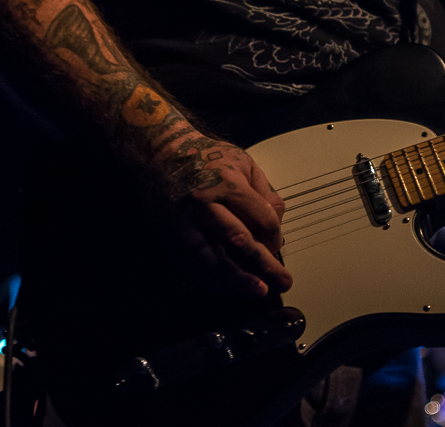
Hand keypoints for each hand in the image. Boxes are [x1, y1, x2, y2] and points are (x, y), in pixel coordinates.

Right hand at [153, 131, 292, 298]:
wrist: (161, 154)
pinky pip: (192, 266)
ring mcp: (184, 222)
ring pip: (213, 259)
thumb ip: (264, 192)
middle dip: (264, 265)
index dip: (275, 236)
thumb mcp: (243, 163)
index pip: (261, 217)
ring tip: (258, 290)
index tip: (278, 244)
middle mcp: (204, 203)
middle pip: (239, 241)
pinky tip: (229, 287)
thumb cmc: (204, 158)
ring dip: (238, 280)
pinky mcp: (171, 236)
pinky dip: (212, 280)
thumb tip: (277, 224)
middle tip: (282, 281)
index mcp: (226, 182)